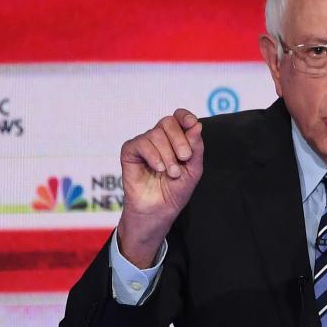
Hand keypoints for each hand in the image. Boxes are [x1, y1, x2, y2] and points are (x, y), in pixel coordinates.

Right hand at [117, 109, 203, 266]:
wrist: (159, 210)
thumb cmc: (176, 190)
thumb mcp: (193, 169)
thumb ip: (196, 147)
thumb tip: (196, 124)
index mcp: (176, 139)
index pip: (179, 117)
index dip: (185, 116)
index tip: (191, 124)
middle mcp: (159, 138)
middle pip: (168, 122)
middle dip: (179, 140)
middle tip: (184, 158)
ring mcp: (144, 143)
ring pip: (156, 134)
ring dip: (168, 155)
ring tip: (172, 173)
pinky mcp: (130, 151)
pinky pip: (141, 143)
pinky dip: (153, 156)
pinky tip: (159, 169)